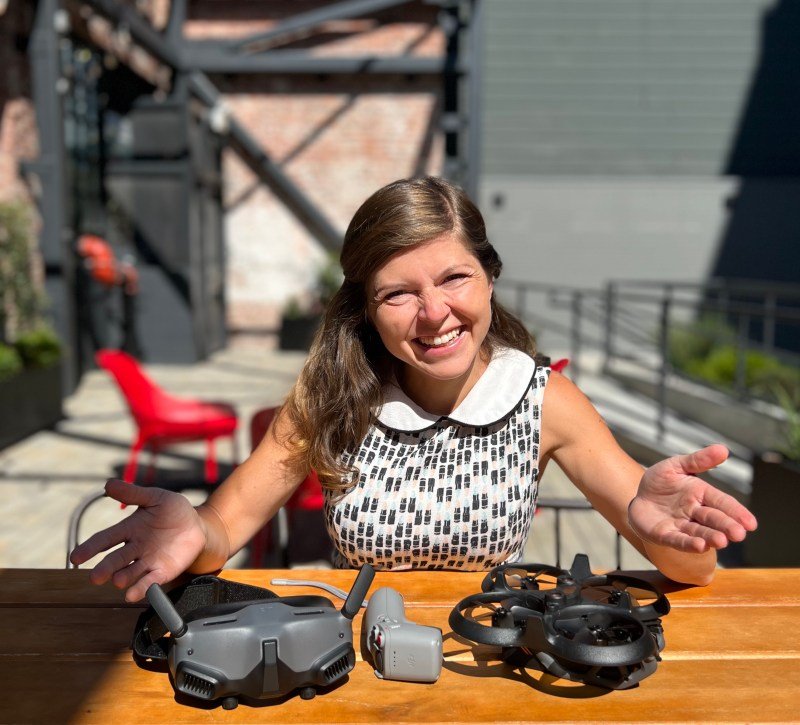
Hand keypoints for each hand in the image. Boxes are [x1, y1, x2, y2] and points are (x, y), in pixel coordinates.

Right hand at [69, 479, 206, 601]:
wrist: (197, 525)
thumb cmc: (173, 510)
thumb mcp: (155, 497)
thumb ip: (133, 494)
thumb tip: (108, 484)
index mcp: (129, 529)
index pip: (105, 539)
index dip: (90, 548)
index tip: (76, 557)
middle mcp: (134, 548)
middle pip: (115, 559)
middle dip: (105, 568)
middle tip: (95, 577)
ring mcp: (147, 561)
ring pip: (131, 572)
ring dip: (123, 578)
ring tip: (117, 581)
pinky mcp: (162, 571)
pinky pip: (150, 581)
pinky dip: (142, 588)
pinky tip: (133, 595)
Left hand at [628, 444, 757, 552]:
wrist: (639, 497)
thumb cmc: (661, 482)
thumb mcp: (676, 466)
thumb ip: (698, 460)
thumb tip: (724, 449)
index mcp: (701, 494)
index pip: (723, 503)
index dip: (736, 512)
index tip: (751, 523)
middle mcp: (695, 512)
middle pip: (714, 519)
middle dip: (726, 526)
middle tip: (739, 534)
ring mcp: (681, 526)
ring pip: (699, 532)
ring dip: (710, 537)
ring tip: (721, 541)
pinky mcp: (665, 535)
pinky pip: (678, 540)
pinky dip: (689, 543)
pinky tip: (700, 545)